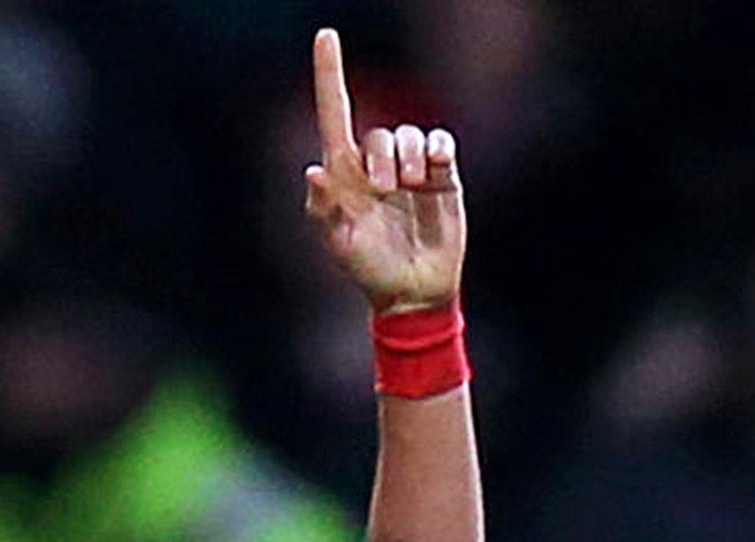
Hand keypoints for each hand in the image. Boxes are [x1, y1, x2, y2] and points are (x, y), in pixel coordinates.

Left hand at [304, 29, 463, 312]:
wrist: (413, 292)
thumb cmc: (369, 271)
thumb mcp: (340, 246)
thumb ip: (324, 211)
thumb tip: (313, 172)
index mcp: (344, 177)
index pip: (334, 116)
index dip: (329, 76)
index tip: (326, 36)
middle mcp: (375, 167)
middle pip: (377, 133)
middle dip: (381, 156)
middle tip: (386, 190)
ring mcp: (410, 170)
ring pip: (411, 134)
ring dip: (410, 156)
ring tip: (411, 187)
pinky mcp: (442, 176)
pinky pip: (441, 142)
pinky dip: (438, 150)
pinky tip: (437, 168)